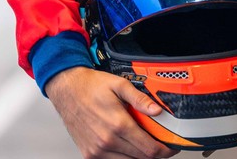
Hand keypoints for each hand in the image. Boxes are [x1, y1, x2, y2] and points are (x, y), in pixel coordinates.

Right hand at [45, 66, 176, 158]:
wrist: (66, 90)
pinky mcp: (89, 154)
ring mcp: (97, 150)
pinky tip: (127, 147)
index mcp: (118, 124)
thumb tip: (157, 111)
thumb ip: (140, 99)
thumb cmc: (90, 86)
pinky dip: (124, 158)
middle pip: (141, 158)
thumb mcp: (119, 85)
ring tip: (143, 144)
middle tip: (160, 145)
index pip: (149, 149)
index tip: (170, 148)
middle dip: (155, 153)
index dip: (164, 151)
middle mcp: (107, 141)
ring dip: (139, 156)